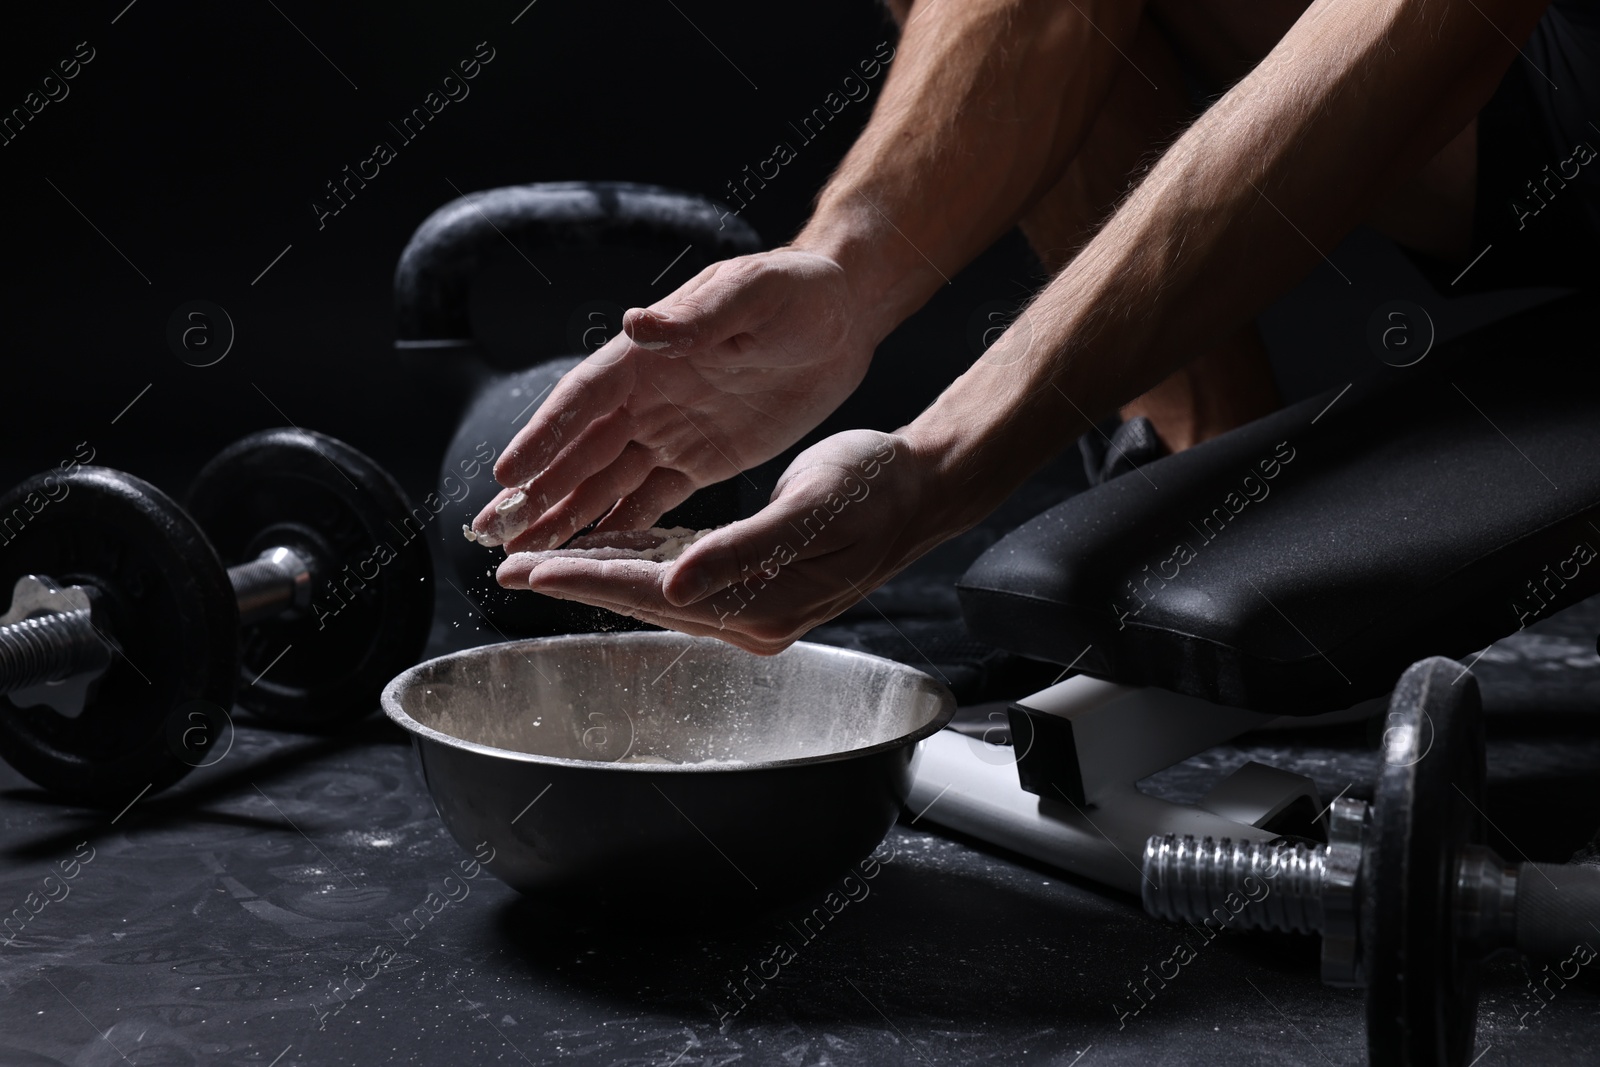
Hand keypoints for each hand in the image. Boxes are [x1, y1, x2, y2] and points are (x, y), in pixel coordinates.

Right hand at [467, 248, 877, 551]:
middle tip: (491, 531)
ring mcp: (670, 431)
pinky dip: (618, 527)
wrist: (841, 318)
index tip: (508, 474)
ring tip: (520, 552)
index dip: (544, 436)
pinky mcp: (701, 461)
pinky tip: (587, 555)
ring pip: (604, 481)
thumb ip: (698, 316)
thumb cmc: (794, 291)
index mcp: (647, 355)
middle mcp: (647, 396)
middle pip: (579, 449)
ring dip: (563, 515)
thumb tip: (636, 324)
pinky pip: (650, 500)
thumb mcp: (751, 294)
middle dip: (536, 491)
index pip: (583, 399)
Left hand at [494, 430, 942, 654]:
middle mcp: (754, 621)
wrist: (919, 492)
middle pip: (647, 604)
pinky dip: (644, 571)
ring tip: (548, 563)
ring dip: (605, 580)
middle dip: (580, 584)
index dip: (591, 579)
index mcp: (763, 602)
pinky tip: (615, 555)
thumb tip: (678, 585)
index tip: (533, 570)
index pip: (654, 594)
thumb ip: (742, 548)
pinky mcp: (759, 595)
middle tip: (514, 568)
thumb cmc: (873, 487)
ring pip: (660, 598)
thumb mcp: (811, 505)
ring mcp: (757, 613)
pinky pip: (686, 587)